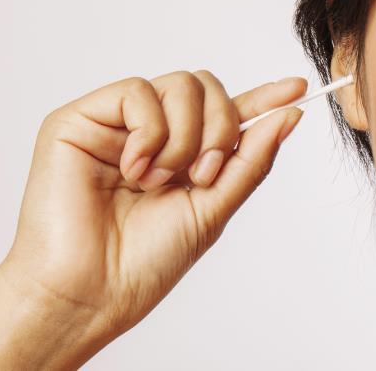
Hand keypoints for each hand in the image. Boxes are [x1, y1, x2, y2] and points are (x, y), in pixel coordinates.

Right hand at [0, 70, 305, 358]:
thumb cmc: (142, 262)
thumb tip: (289, 114)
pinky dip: (149, 132)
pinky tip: (133, 168)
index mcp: (175, 157)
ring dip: (183, 137)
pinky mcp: (78, 119)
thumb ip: (248, 160)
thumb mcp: (212, 210)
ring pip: (176, 85)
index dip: (258, 100)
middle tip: (203, 176)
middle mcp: (144, 135)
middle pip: (202, 89)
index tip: (296, 89)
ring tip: (155, 181)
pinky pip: (135, 92)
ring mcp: (112, 125)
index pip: (220, 115)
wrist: (88, 290)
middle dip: (219, 129)